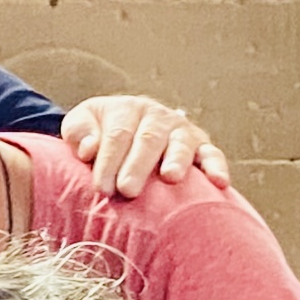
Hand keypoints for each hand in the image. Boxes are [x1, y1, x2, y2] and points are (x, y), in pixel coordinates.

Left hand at [59, 94, 231, 196]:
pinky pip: (212, 154)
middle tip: (127, 190)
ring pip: (181, 144)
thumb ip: (79, 132)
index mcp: (127, 109)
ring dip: (177, 160)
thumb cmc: (99, 132)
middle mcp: (157, 116)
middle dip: (138, 165)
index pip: (118, 135)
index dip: (109, 161)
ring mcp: (182, 130)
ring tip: (170, 177)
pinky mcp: (201, 146)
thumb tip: (89, 148)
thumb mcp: (81, 125)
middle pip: (149, 139)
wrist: (127, 125)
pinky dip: (216, 166)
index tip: (101, 188)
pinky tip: (219, 182)